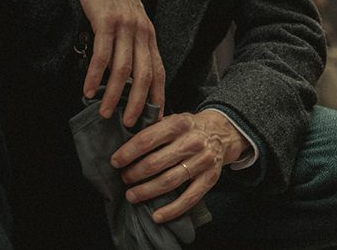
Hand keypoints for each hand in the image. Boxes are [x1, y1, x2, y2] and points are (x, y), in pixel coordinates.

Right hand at [35, 0, 165, 126]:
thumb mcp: (130, 18)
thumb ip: (133, 43)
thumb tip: (130, 74)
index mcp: (148, 34)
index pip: (159, 71)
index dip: (158, 96)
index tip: (155, 118)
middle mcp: (141, 32)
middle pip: (144, 75)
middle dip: (138, 103)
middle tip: (130, 124)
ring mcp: (125, 27)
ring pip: (123, 70)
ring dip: (114, 95)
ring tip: (105, 112)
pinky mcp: (106, 22)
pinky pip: (101, 56)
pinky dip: (94, 76)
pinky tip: (88, 90)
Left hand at [110, 109, 248, 223]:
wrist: (221, 133)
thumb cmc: (188, 129)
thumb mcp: (173, 119)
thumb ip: (153, 128)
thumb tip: (123, 143)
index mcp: (178, 124)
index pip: (146, 140)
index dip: (127, 153)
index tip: (115, 162)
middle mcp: (192, 142)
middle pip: (155, 163)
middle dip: (134, 174)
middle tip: (123, 179)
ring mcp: (202, 161)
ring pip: (169, 182)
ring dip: (146, 191)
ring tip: (131, 195)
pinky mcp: (210, 179)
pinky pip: (189, 199)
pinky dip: (171, 210)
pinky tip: (156, 216)